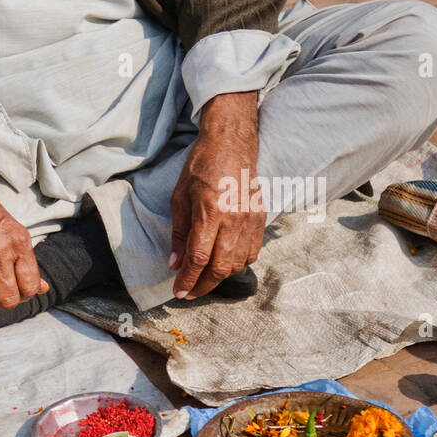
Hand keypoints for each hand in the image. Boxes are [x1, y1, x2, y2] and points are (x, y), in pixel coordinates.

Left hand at [169, 91, 260, 298]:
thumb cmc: (200, 166)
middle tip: (189, 292)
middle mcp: (233, 220)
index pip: (198, 258)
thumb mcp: (180, 197)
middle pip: (220, 267)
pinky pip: (252, 252)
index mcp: (209, 213)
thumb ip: (179, 233)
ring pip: (238, 263)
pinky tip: (225, 263)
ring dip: (220, 276)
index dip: (187, 280)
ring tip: (204, 278)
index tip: (178, 292)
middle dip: (203, 286)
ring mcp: (250, 220)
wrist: (231, 143)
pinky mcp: (261, 217)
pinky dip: (238, 263)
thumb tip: (175, 263)